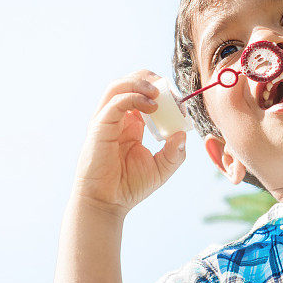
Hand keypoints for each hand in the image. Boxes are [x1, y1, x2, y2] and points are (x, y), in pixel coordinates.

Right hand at [72, 69, 187, 218]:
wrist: (107, 203)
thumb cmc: (130, 186)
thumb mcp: (162, 168)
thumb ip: (175, 152)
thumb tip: (183, 133)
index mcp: (132, 124)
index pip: (143, 94)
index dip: (162, 91)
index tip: (180, 100)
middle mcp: (118, 118)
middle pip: (129, 83)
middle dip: (150, 79)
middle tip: (168, 88)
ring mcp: (107, 120)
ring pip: (118, 86)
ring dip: (140, 83)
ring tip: (158, 92)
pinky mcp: (100, 126)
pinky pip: (115, 102)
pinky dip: (134, 97)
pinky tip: (152, 106)